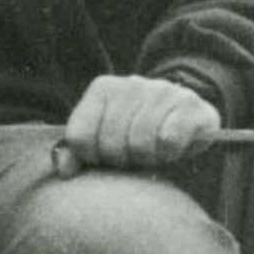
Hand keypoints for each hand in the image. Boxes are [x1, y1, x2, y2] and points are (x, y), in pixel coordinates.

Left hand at [60, 72, 222, 172]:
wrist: (188, 116)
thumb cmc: (139, 133)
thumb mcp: (105, 139)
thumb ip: (78, 152)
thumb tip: (63, 169)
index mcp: (103, 88)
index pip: (80, 138)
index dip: (93, 158)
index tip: (107, 156)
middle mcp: (132, 83)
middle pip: (110, 145)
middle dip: (123, 161)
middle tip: (136, 156)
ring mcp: (162, 91)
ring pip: (140, 144)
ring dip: (149, 159)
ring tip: (154, 152)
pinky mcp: (190, 105)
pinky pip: (169, 141)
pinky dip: (171, 154)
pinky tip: (173, 149)